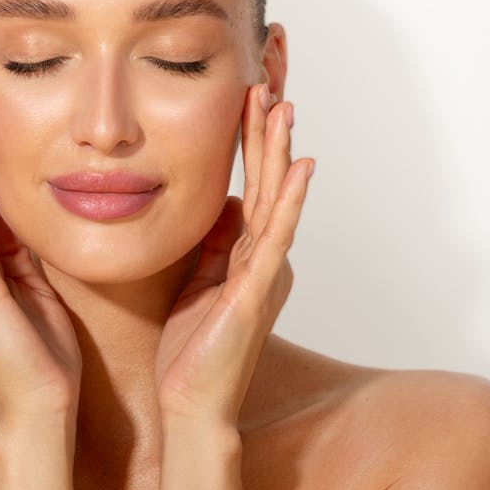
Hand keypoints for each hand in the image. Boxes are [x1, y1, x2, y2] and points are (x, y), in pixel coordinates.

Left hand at [154, 84, 313, 425]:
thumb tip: (222, 203)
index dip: (248, 144)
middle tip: (267, 85)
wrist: (190, 404)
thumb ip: (213, 242)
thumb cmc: (190, 348)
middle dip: (264, 133)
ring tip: (282, 107)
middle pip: (264, 182)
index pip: (248, 186)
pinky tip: (298, 167)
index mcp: (244, 254)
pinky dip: (288, 201)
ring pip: (273, 199)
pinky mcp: (256, 291)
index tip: (246, 100)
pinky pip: (274, 237)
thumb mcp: (197, 280)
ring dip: (277, 152)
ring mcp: (262, 272)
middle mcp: (260, 257)